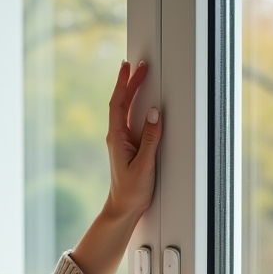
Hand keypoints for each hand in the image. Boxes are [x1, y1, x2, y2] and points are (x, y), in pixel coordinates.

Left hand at [105, 60, 161, 220]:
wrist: (123, 208)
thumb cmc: (131, 190)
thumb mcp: (144, 164)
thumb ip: (151, 139)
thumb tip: (156, 114)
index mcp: (116, 138)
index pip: (118, 104)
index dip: (123, 83)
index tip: (128, 67)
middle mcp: (117, 136)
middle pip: (122, 103)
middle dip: (130, 82)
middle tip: (140, 65)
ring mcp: (123, 140)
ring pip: (127, 110)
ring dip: (133, 92)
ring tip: (140, 75)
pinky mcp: (130, 146)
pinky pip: (132, 120)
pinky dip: (137, 106)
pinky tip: (142, 101)